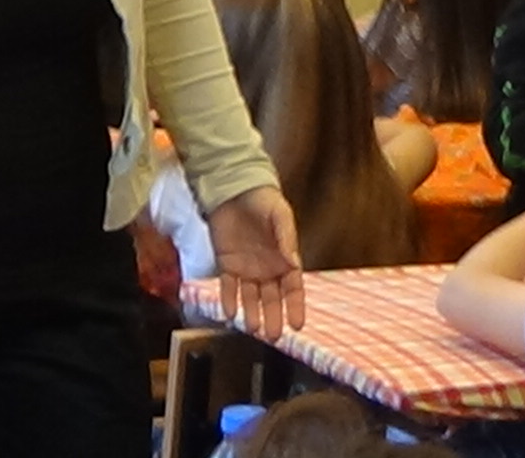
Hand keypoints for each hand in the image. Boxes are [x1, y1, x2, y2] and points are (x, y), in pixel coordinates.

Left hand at [206, 185, 305, 340]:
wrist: (235, 189)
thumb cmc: (264, 201)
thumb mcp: (280, 216)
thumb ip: (286, 239)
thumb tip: (293, 262)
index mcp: (285, 260)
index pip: (293, 289)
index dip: (295, 306)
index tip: (298, 324)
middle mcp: (267, 269)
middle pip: (272, 299)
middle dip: (273, 317)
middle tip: (273, 335)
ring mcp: (247, 268)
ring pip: (251, 297)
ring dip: (251, 313)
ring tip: (253, 329)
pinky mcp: (227, 264)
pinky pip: (228, 286)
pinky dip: (228, 299)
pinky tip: (228, 313)